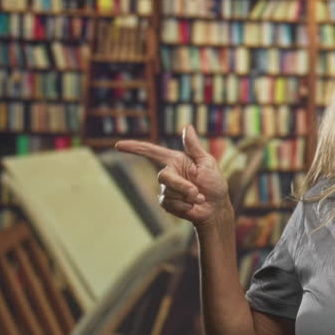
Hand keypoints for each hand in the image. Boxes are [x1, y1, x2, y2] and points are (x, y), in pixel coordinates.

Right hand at [115, 124, 229, 227]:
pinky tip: (192, 206)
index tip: (118, 145)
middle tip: (197, 193)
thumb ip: (194, 147)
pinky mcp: (167, 203)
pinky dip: (184, 206)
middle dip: (181, 186)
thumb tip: (187, 127)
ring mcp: (166, 189)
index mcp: (176, 160)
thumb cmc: (215, 183)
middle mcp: (169, 173)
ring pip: (168, 192)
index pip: (152, 152)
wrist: (216, 208)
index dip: (135, 148)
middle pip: (163, 177)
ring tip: (199, 198)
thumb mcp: (207, 162)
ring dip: (187, 197)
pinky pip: (169, 204)